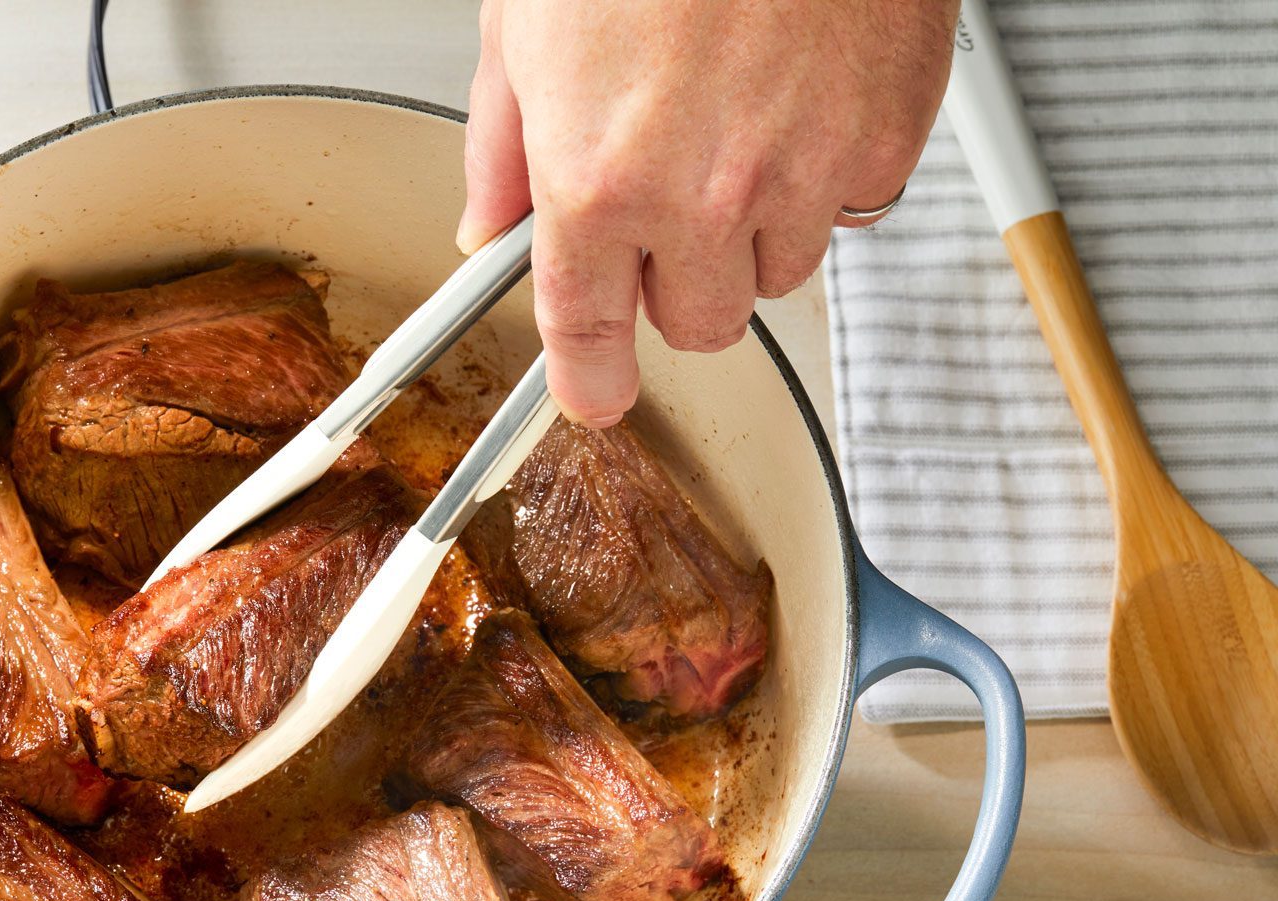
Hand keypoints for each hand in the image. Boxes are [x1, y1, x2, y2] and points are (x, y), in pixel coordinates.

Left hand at [459, 0, 955, 424]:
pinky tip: (797, 97)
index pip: (586, 335)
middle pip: (697, 325)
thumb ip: (504, 147)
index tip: (592, 395)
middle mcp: (703, 196)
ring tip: (736, 125)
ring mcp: (802, 176)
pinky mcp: (882, 143)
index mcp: (598, 179)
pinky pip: (851, 208)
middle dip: (676, 284)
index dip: (587, 381)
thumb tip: (487, 225)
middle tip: (667, 209)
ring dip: (753, 229)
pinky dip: (826, 173)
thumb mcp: (527, 27)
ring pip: (777, 274)